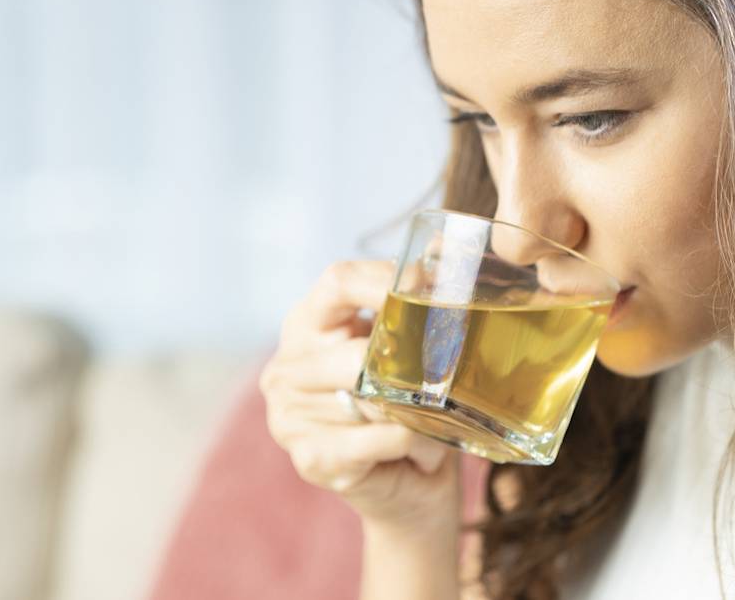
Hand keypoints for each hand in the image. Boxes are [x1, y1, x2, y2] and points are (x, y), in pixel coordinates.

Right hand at [259, 260, 461, 532]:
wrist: (409, 487)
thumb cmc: (410, 406)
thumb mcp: (412, 347)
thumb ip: (420, 298)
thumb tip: (449, 247)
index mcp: (306, 324)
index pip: (337, 281)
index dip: (384, 280)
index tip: (430, 289)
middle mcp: (286, 366)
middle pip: (356, 351)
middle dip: (410, 367)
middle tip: (446, 375)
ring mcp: (289, 416)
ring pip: (374, 399)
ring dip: (419, 414)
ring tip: (432, 423)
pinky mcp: (311, 459)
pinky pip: (383, 438)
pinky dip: (415, 444)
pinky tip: (418, 451)